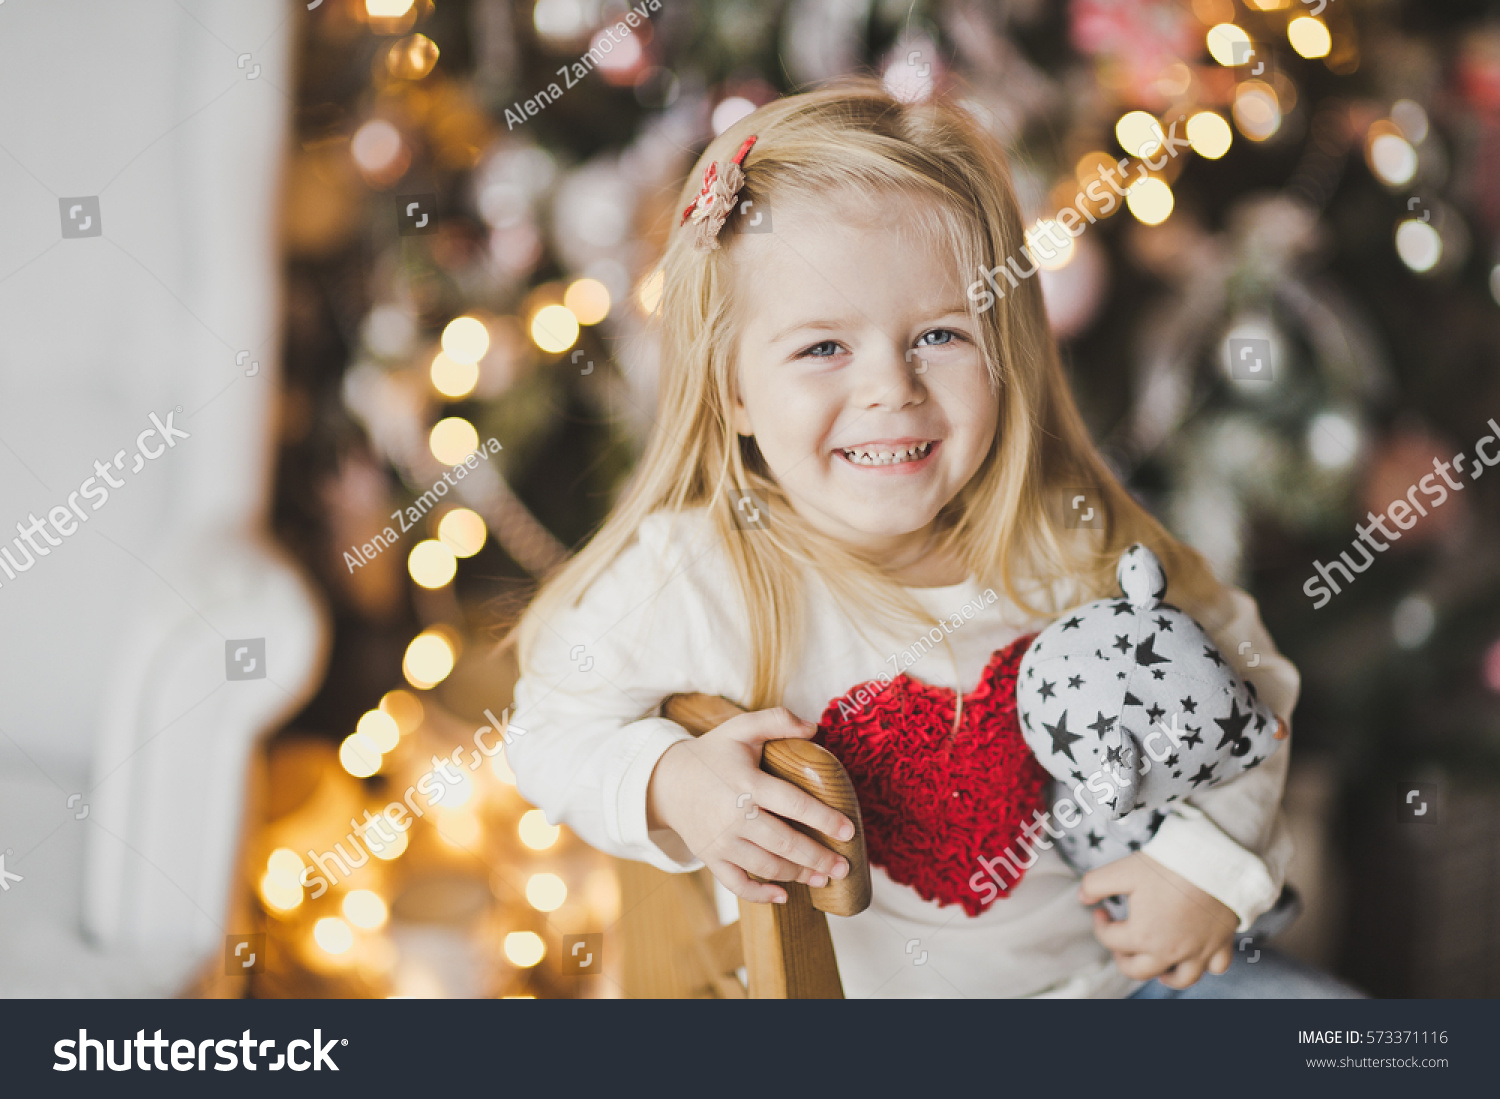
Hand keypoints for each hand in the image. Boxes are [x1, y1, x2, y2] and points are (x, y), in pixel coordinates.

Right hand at [646, 707, 853, 903]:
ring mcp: (721, 841)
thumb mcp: (741, 728)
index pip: (792, 803)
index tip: (848, 830)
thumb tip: (813, 727)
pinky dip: (760, 895)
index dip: (823, 818)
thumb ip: (776, 720)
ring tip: (823, 877)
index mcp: (746, 783)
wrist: (667, 782)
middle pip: (784, 844)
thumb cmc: (712, 754)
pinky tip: (783, 895)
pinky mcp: (711, 858)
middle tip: (844, 865)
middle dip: (818, 857)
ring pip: (766, 866)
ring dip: (798, 875)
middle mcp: (734, 816)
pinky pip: (737, 884)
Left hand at [1079, 852, 1236, 989]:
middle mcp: (1170, 952)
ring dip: (1164, 974)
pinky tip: (1195, 955)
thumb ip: (1096, 883)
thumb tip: (1083, 897)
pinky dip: (1204, 966)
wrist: (1215, 863)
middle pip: (1139, 970)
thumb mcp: (1124, 870)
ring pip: (1180, 979)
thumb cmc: (1169, 866)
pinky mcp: (1221, 943)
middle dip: (1123, 959)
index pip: (1110, 940)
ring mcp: (1198, 951)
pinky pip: (1215, 967)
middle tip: (1119, 943)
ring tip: (1155, 964)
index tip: (1100, 912)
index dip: (1099, 925)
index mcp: (1143, 936)